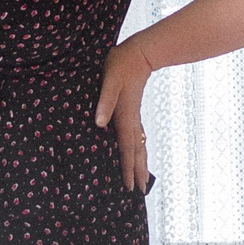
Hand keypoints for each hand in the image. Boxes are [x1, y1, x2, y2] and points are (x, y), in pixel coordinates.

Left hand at [95, 39, 153, 193]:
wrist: (140, 53)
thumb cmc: (121, 65)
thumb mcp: (109, 81)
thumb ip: (104, 102)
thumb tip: (99, 124)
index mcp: (124, 116)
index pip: (126, 148)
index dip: (127, 168)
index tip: (130, 186)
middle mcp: (131, 120)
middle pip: (136, 151)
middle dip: (138, 171)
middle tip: (140, 191)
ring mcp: (134, 116)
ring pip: (139, 145)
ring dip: (140, 162)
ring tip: (144, 177)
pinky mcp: (133, 111)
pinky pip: (137, 136)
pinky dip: (139, 149)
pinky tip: (138, 151)